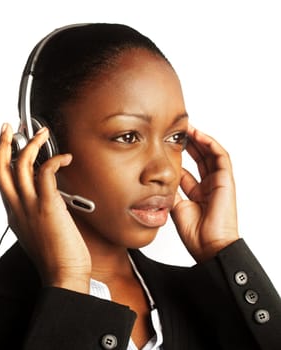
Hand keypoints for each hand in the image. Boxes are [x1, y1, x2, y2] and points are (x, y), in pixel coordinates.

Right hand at [0, 123, 90, 292]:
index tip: (7, 144)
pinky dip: (55, 160)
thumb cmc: (54, 258)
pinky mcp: (48, 206)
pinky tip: (65, 157)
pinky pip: (46, 174)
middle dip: (2, 143)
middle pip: (0, 168)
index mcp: (13, 213)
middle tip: (8, 127)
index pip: (1, 179)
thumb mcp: (37, 232)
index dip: (2, 158)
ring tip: (42, 133)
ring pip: (21, 165)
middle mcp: (17, 207)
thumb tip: (46, 199)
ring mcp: (30, 206)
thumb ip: (35, 213)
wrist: (62, 275)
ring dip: (31, 144)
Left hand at [171, 125, 238, 261]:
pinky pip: (220, 157)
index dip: (176, 157)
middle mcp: (208, 186)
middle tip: (174, 131)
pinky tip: (198, 135)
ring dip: (197, 139)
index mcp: (196, 194)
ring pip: (209, 154)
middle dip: (187, 144)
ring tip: (185, 127)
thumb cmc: (194, 234)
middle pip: (198, 159)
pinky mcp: (226, 180)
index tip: (162, 146)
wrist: (209, 246)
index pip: (186, 169)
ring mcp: (218, 182)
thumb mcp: (173, 207)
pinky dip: (210, 144)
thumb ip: (167, 191)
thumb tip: (155, 180)